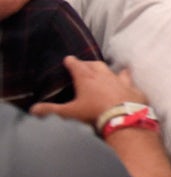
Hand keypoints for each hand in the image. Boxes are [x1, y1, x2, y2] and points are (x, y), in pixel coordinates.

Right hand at [30, 56, 145, 125]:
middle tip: (83, 65)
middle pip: (94, 64)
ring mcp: (119, 80)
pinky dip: (125, 78)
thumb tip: (33, 109)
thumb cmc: (94, 113)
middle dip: (87, 63)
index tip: (68, 59)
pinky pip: (128, 80)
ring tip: (103, 70)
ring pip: (112, 69)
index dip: (71, 62)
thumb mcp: (69, 113)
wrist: (123, 117)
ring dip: (106, 69)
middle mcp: (104, 75)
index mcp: (86, 78)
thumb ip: (51, 110)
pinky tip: (127, 76)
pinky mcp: (131, 87)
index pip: (76, 65)